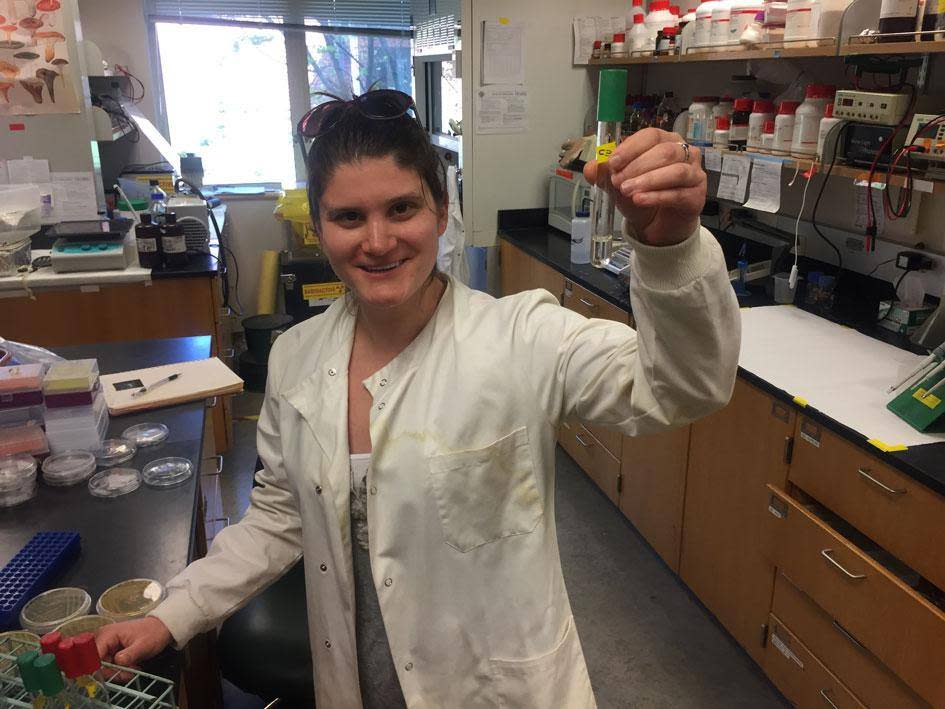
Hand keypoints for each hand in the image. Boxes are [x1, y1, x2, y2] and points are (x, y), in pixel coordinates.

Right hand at [95, 616, 172, 667]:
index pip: (92, 655)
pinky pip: (110, 665)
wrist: (162, 628)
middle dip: (111, 672)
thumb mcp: (143, 645)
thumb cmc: (153, 633)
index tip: (111, 675)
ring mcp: (107, 645)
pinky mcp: (112, 651)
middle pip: (97, 663)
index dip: (97, 668)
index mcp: (107, 634)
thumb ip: (129, 655)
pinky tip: (132, 666)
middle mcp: (103, 639)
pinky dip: (120, 669)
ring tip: (133, 668)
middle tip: (127, 673)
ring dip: (118, 672)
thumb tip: (117, 662)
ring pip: (104, 667)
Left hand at [583, 128, 704, 246]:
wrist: (656, 226)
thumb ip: (604, 174)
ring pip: (675, 171)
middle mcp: (684, 153)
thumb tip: (592, 167)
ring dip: (648, 180)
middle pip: (664, 151)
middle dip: (637, 166)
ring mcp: (694, 174)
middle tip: (618, 181)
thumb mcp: (618, 185)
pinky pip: (678, 194)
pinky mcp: (697, 196)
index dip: (631, 148)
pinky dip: (656, 196)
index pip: (651, 135)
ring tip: (627, 191)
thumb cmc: (642, 197)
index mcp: (665, 141)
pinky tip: (640, 200)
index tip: (613, 162)